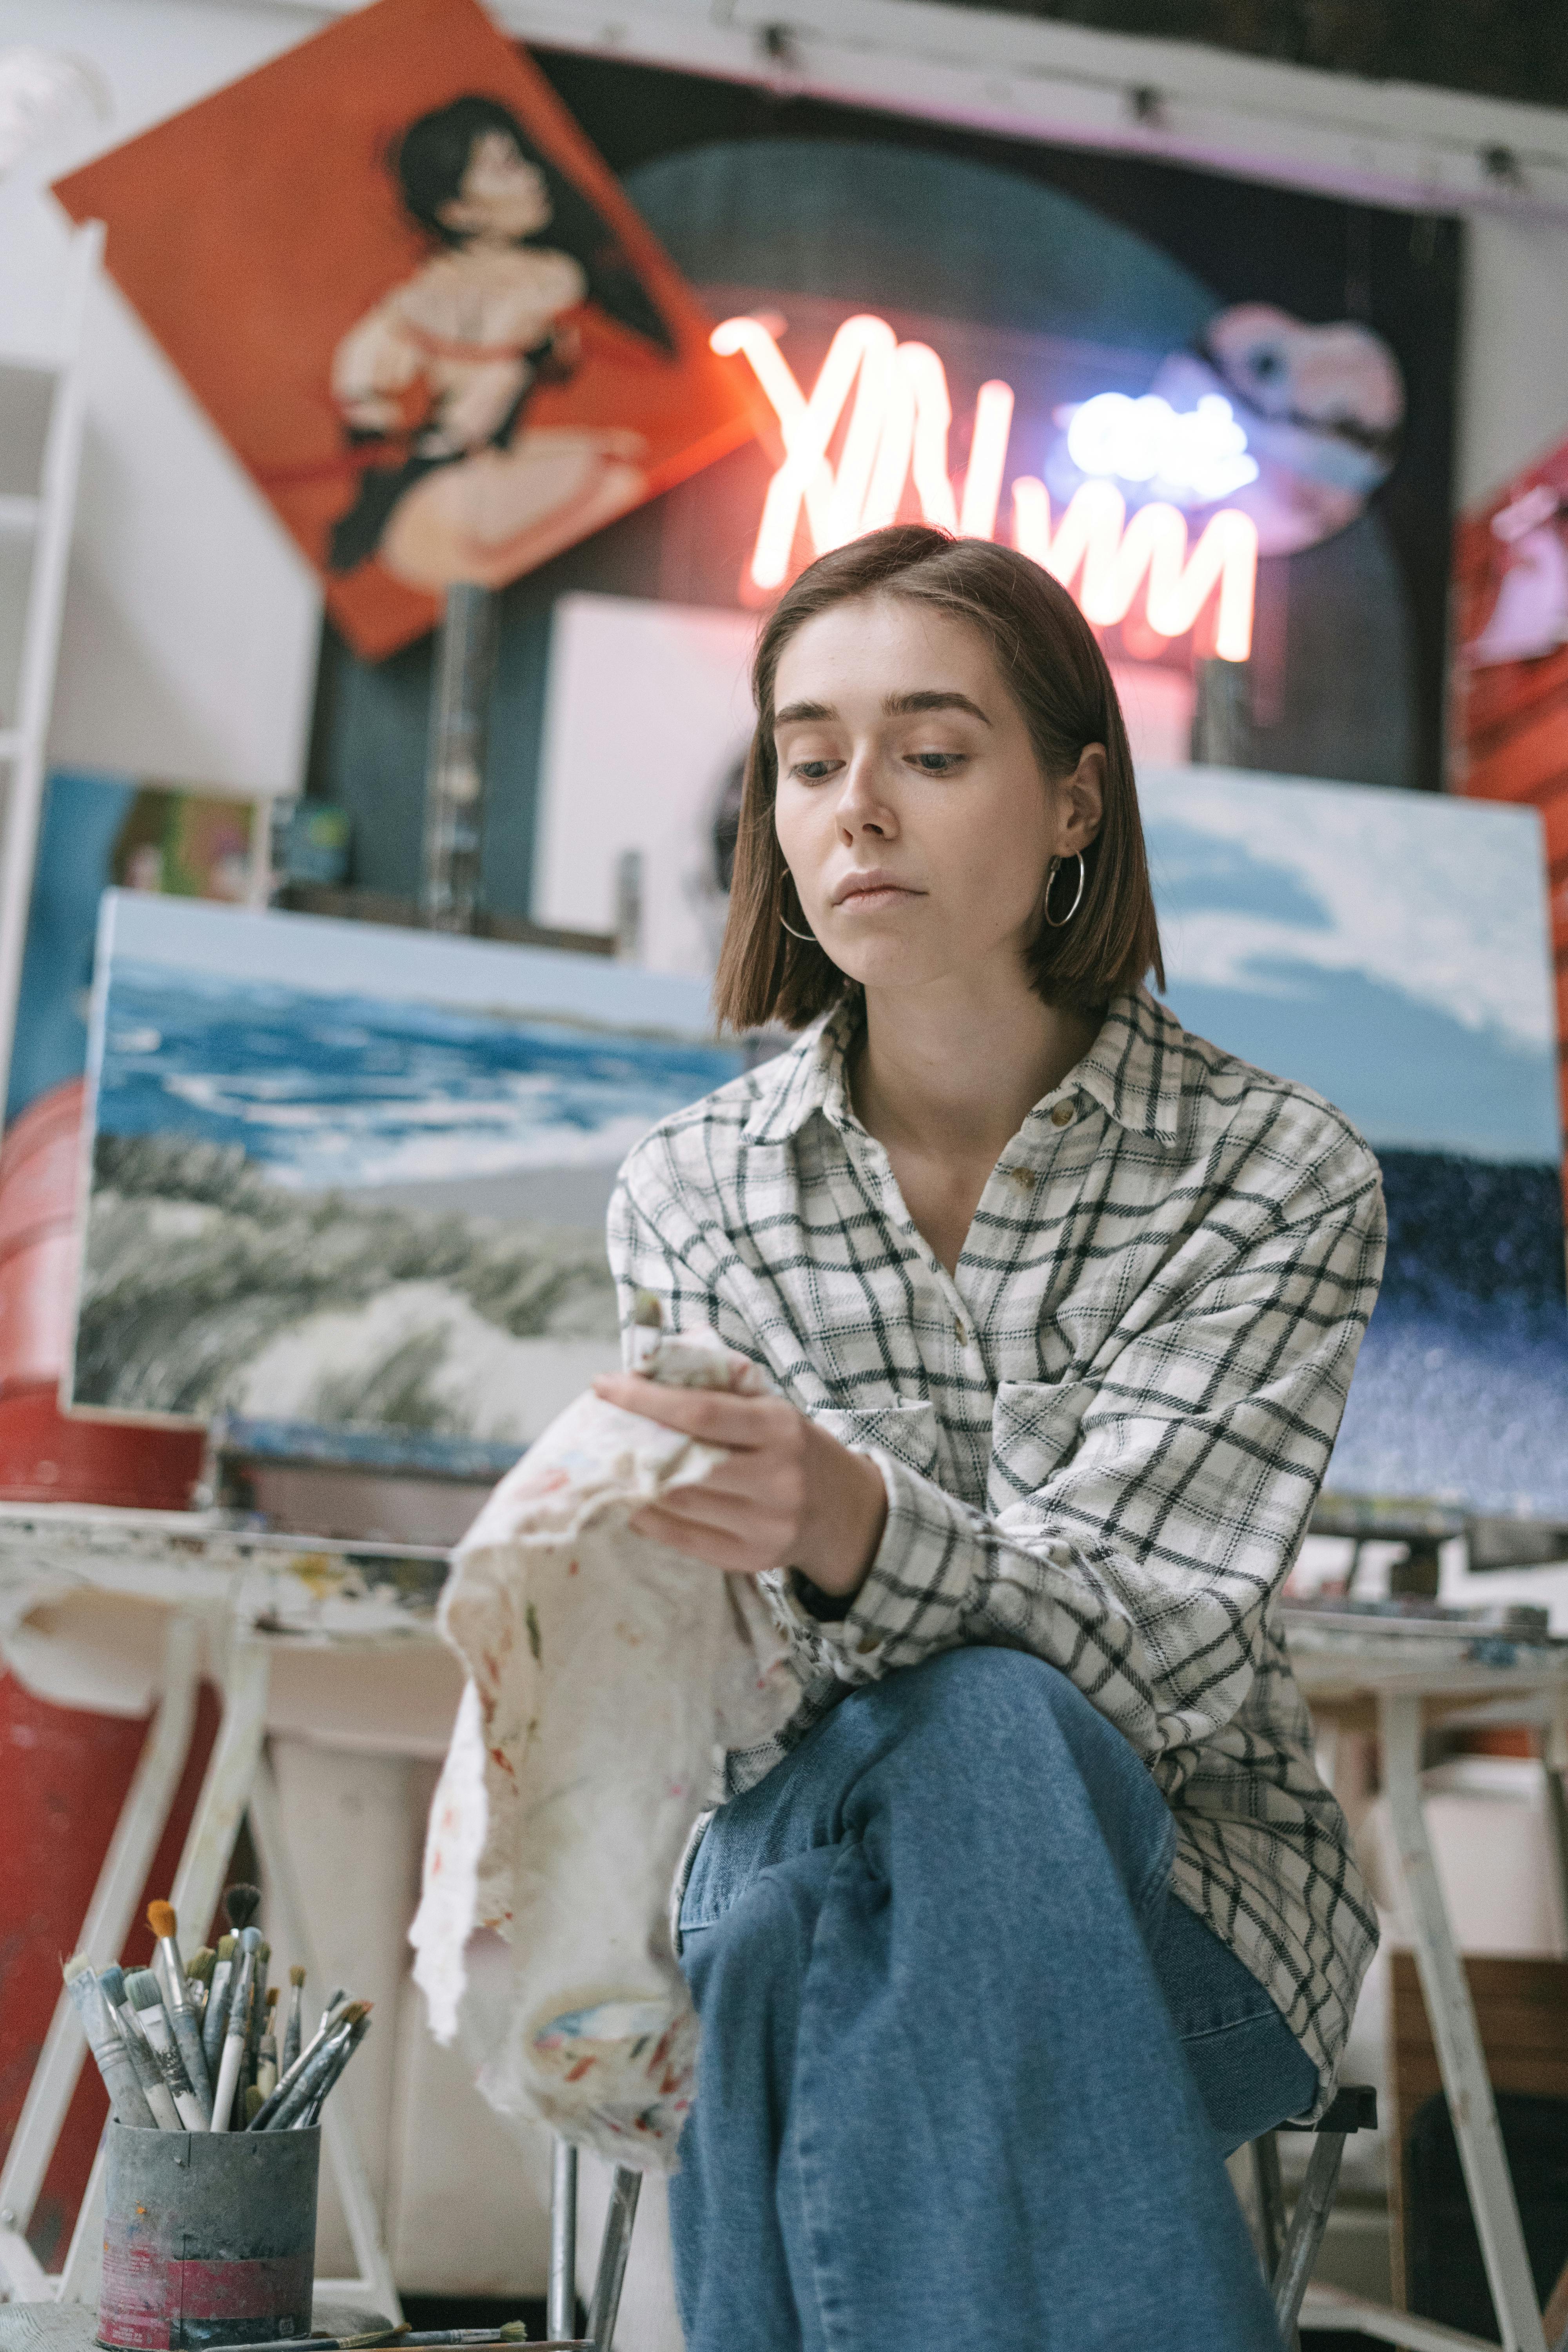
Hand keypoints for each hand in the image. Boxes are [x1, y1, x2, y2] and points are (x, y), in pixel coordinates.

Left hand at [592, 1371, 886, 1599]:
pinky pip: (684, 1539)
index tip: (605, 1386)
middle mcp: (777, 1479)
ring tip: (612, 1464)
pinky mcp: (750, 1559)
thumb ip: (721, 1393)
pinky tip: (634, 1500)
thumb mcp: (772, 1409)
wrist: (846, 1512)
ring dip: (635, 1484)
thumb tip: (647, 1375)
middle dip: (633, 1446)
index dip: (647, 1399)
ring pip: (679, 1505)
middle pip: (685, 1464)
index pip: (701, 1411)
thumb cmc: (794, 1448)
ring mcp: (765, 1525)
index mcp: (780, 1429)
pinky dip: (650, 1518)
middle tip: (602, 1431)